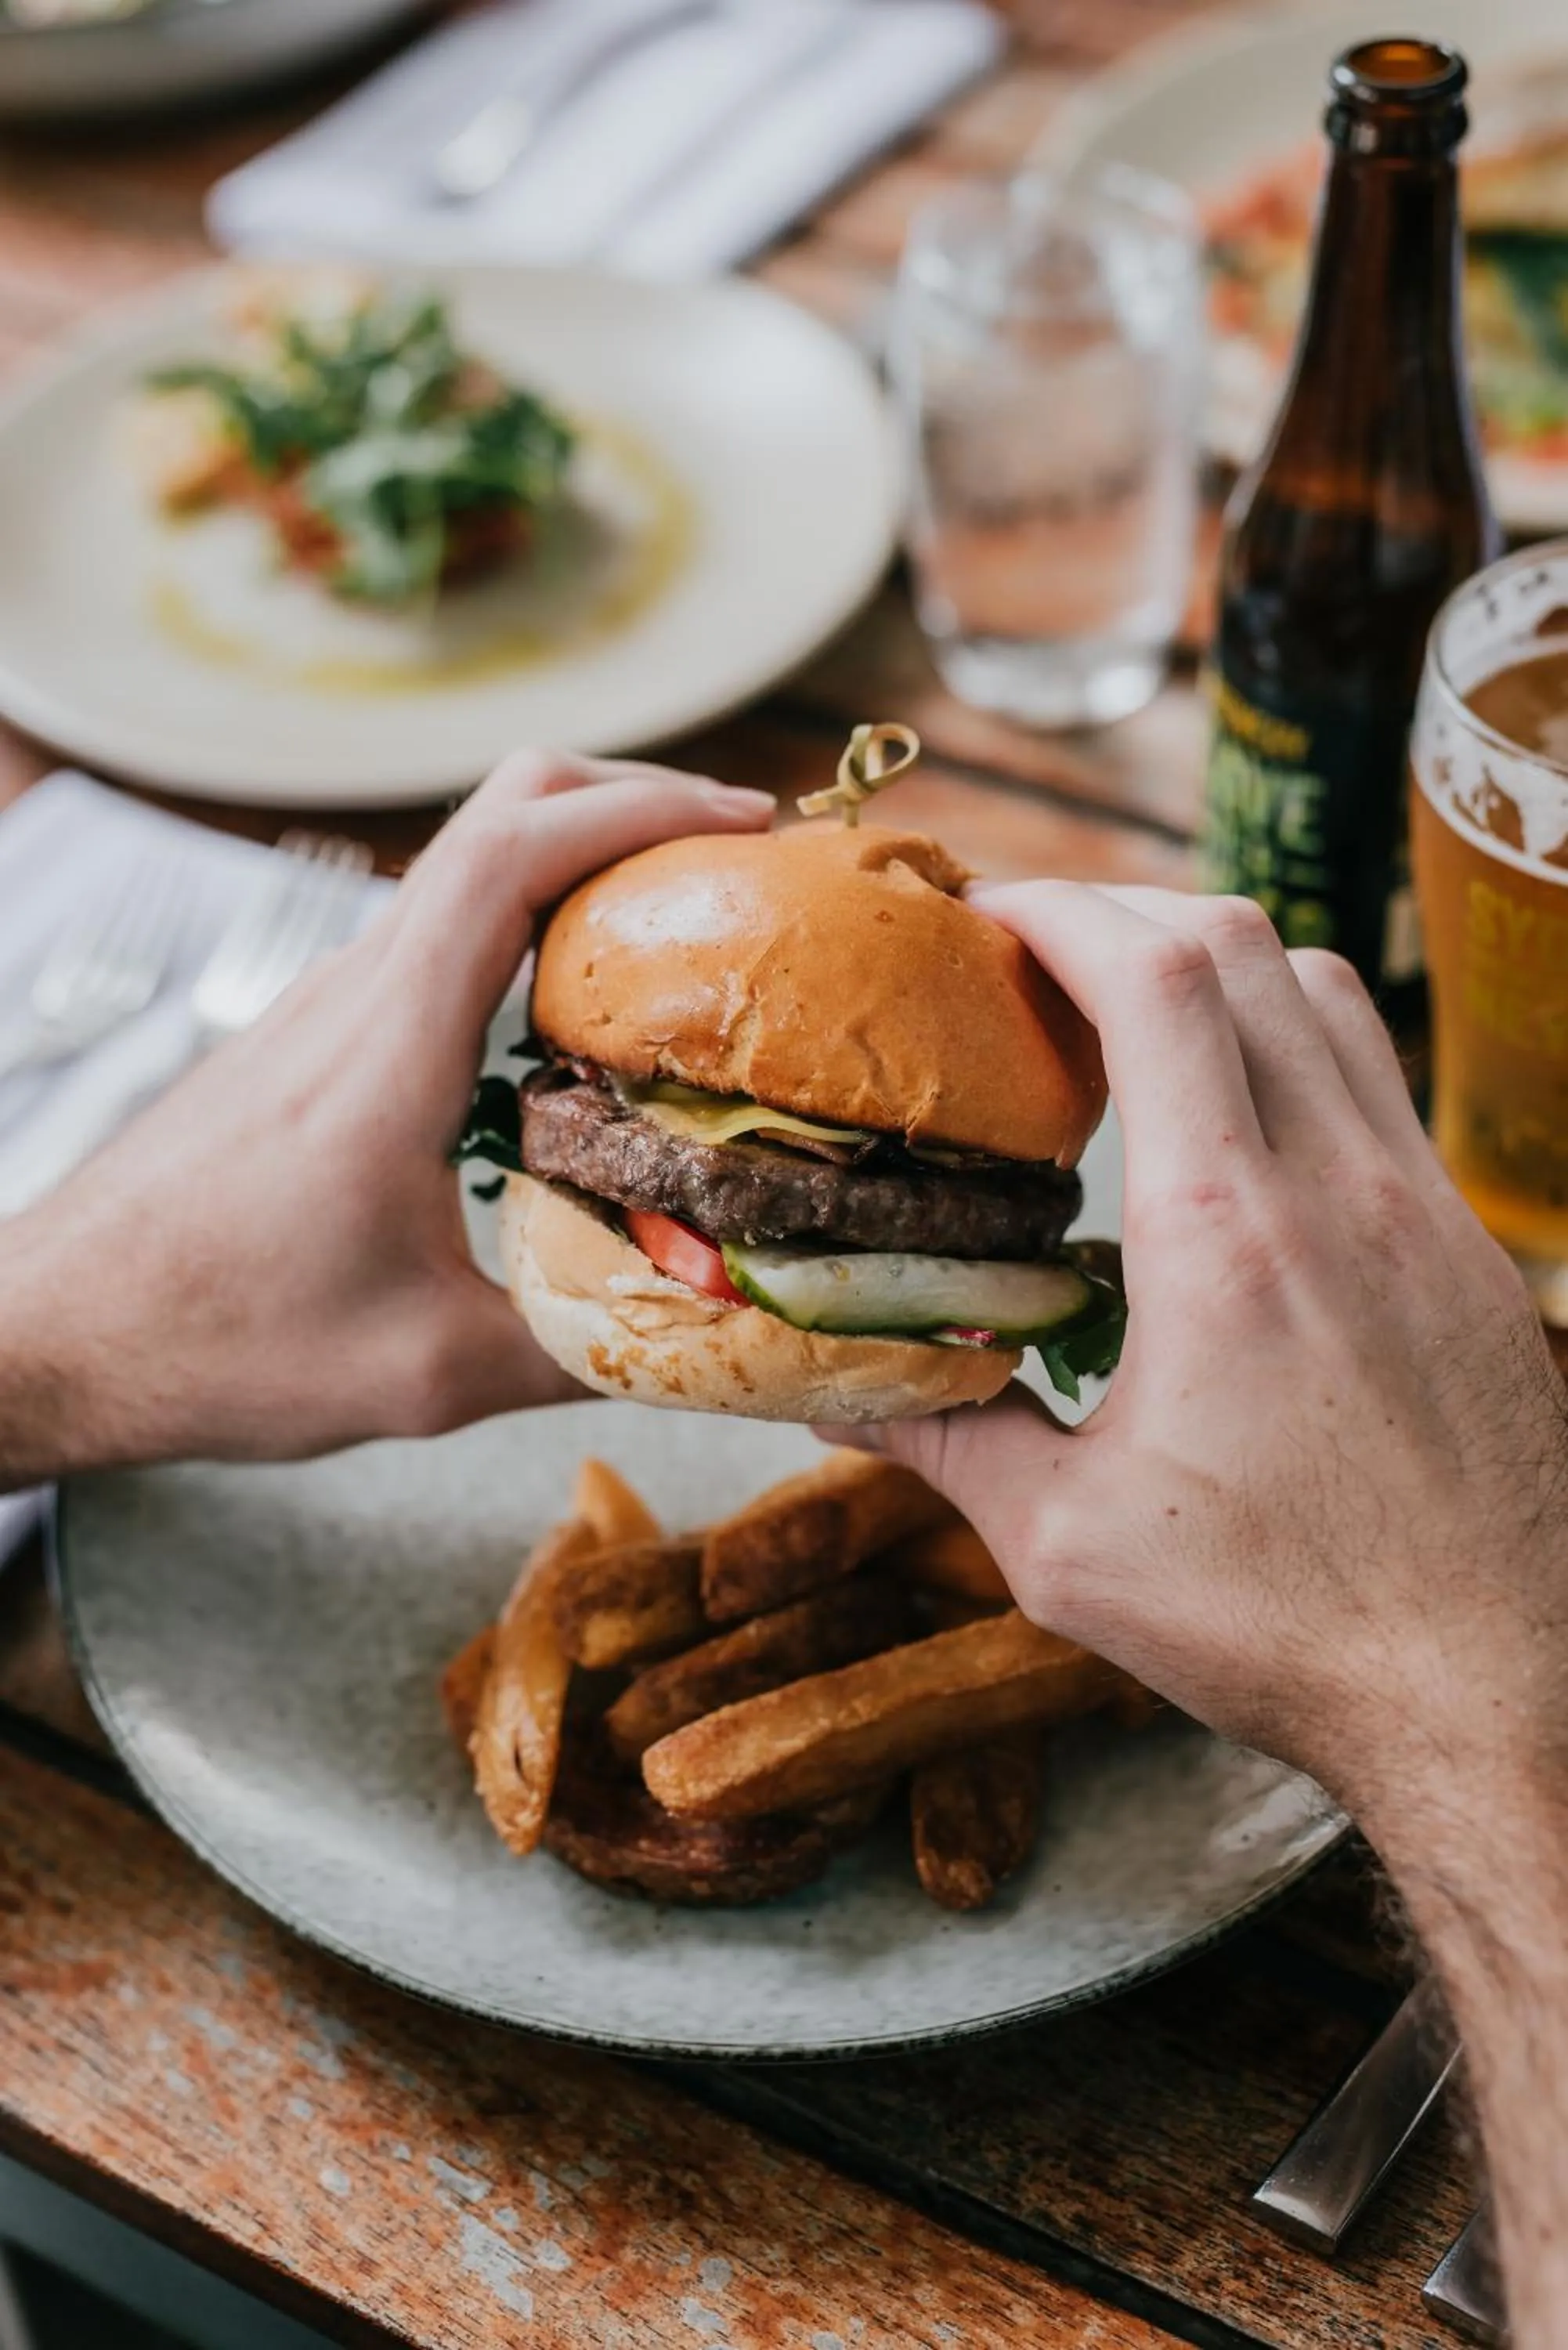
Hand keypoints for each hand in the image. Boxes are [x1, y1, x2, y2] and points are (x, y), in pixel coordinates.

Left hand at [0, 753, 771, 1479]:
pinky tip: (580, 1011)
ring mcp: (329, 1006)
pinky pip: (439, 935)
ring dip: (580, 861)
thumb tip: (713, 1348)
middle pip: (499, 811)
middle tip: (736, 860)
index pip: (512, 848)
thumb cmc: (214, 1341)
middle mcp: (356, 993)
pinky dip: (529, 924)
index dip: (639, 805)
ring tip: (687, 928)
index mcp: (388, 1044)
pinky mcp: (315, 1038)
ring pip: (467, 868)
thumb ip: (579, 1352)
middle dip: (630, 800)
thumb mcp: (423, 1373)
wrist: (53, 1330)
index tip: (745, 821)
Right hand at [830, 885, 1567, 1851]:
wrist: (1499, 1693)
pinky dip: (1298, 1043)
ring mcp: (1426, 1210)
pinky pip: (1381, 1081)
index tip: (987, 913)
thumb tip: (848, 1389)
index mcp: (1229, 1234)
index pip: (1157, 974)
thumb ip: (950, 1441)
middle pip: (1245, 941)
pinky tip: (1242, 1126)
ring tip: (1136, 1018)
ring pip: (1330, 992)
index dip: (1060, 907)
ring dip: (1223, 964)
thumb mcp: (1071, 1550)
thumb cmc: (1290, 1626)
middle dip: (1126, 912)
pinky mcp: (1472, 1254)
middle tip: (1041, 956)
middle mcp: (1344, 1187)